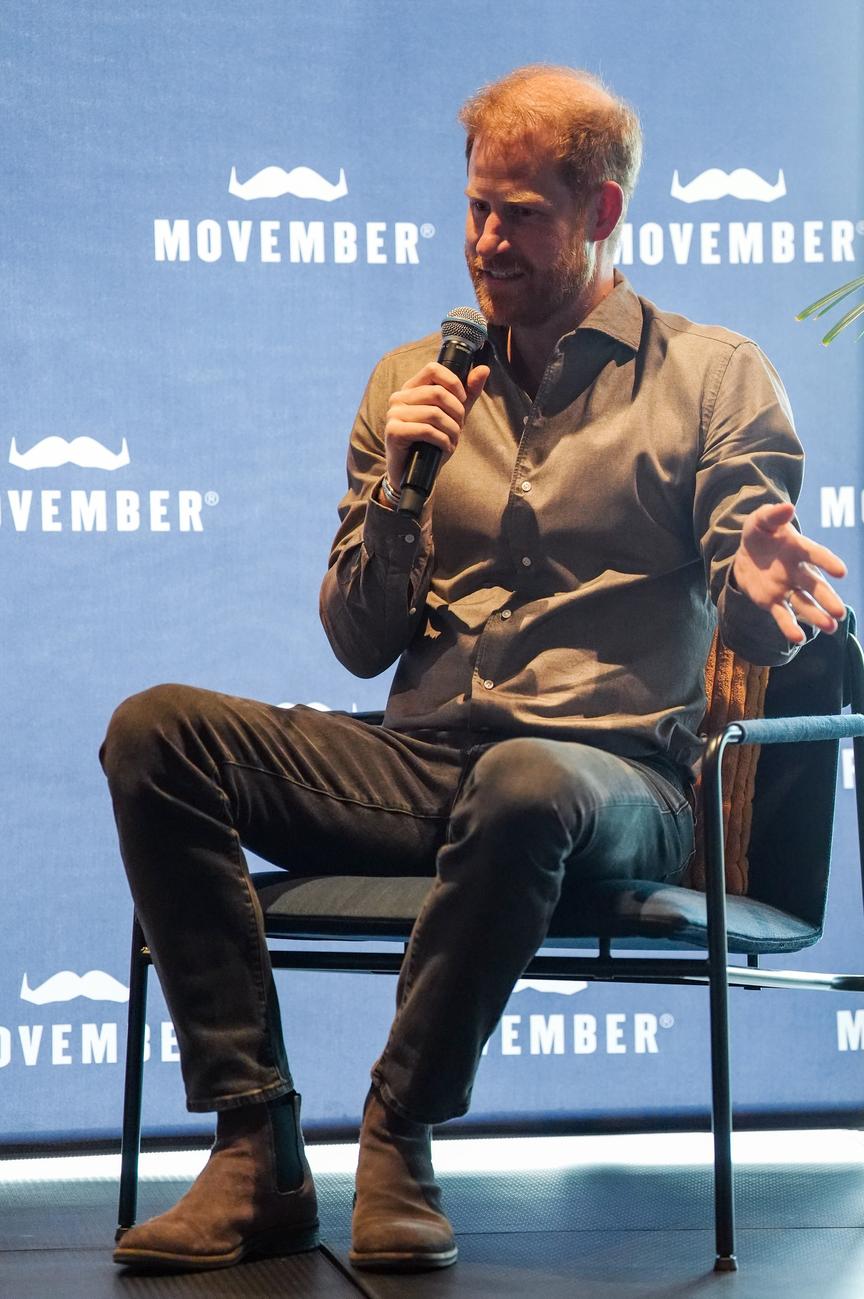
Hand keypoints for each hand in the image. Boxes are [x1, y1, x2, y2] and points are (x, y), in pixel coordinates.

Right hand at [383, 360, 489, 493]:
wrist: (415, 473)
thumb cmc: (432, 443)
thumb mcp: (454, 416)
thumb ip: (468, 394)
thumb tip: (484, 369)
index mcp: (411, 389)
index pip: (433, 369)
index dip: (453, 383)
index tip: (462, 400)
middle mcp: (399, 398)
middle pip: (437, 392)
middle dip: (456, 412)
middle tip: (459, 428)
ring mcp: (394, 414)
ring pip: (434, 413)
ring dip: (452, 430)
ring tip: (453, 440)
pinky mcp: (394, 432)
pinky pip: (426, 430)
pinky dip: (442, 440)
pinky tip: (445, 447)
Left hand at [732, 502, 846, 642]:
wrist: (745, 553)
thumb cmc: (760, 534)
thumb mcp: (761, 521)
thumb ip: (773, 515)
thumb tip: (787, 507)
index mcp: (799, 549)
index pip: (816, 555)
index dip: (828, 562)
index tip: (841, 572)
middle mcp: (797, 571)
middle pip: (814, 586)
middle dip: (827, 599)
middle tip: (839, 612)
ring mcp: (787, 588)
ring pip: (804, 604)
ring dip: (816, 616)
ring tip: (831, 627)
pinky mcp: (773, 602)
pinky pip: (783, 615)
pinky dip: (790, 627)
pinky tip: (798, 638)